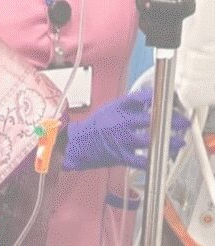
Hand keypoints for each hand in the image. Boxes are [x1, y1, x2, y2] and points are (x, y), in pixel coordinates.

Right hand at [63, 88, 189, 170]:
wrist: (77, 142)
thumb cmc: (96, 125)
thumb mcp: (111, 108)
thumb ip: (130, 105)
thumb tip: (149, 99)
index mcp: (116, 108)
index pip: (138, 99)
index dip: (155, 98)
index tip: (168, 99)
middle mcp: (119, 122)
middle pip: (150, 120)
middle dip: (170, 121)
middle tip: (182, 122)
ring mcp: (120, 139)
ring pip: (149, 140)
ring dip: (167, 142)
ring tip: (178, 142)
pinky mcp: (120, 155)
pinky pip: (141, 160)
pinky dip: (154, 160)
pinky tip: (163, 158)